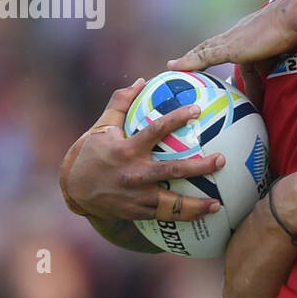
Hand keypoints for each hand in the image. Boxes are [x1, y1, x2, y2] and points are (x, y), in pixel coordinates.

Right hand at [60, 78, 224, 220]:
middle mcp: (134, 173)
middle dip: (200, 167)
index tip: (197, 109)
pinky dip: (185, 216)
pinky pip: (165, 216)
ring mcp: (137, 196)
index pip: (155, 130)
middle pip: (173, 170)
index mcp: (127, 149)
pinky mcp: (138, 212)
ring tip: (217, 203)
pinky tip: (204, 213)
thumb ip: (121, 103)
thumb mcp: (102, 127)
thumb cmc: (92, 153)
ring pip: (172, 203)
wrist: (75, 190)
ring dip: (196, 205)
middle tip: (221, 160)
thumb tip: (141, 81)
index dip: (177, 118)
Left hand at [171, 0, 296, 72]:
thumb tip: (278, 83)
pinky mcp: (231, 47)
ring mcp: (232, 40)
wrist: (294, 16)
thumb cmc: (294, 30)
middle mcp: (236, 35)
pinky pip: (204, 56)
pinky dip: (188, 61)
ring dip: (190, 59)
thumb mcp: (283, 50)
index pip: (227, 47)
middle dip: (198, 56)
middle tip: (184, 65)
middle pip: (211, 46)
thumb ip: (276, 63)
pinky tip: (173, 66)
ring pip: (204, 50)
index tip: (207, 63)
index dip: (216, 53)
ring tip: (173, 66)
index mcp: (248, 35)